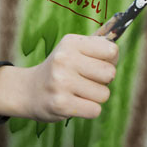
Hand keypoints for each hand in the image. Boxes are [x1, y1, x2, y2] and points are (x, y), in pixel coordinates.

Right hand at [0, 34, 117, 121]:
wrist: (28, 91)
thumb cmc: (60, 70)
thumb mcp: (72, 50)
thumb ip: (97, 45)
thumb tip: (118, 35)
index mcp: (70, 43)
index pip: (111, 50)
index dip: (110, 60)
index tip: (96, 63)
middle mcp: (64, 60)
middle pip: (110, 74)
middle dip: (102, 81)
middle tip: (85, 80)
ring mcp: (61, 82)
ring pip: (104, 94)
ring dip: (95, 97)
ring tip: (77, 92)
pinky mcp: (60, 104)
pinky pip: (95, 110)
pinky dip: (89, 110)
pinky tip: (74, 103)